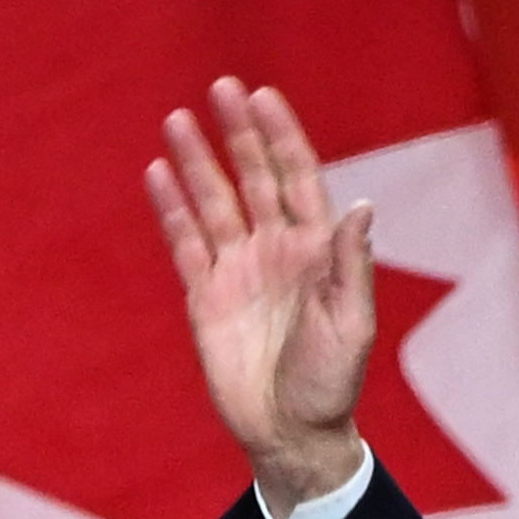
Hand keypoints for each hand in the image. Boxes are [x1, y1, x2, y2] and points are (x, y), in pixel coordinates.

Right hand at [148, 78, 374, 517]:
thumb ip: (350, 265)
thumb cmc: (332, 382)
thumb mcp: (351, 324)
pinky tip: (158, 173)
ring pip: (215, 201)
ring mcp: (239, 269)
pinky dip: (171, 208)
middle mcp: (277, 249)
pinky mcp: (205, 295)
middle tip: (220, 87)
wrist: (290, 432)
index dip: (281, 137)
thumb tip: (361, 206)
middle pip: (253, 177)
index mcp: (319, 251)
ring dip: (197, 161)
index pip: (298, 178)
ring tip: (176, 118)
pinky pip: (185, 241)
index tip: (263, 96)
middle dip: (238, 133)